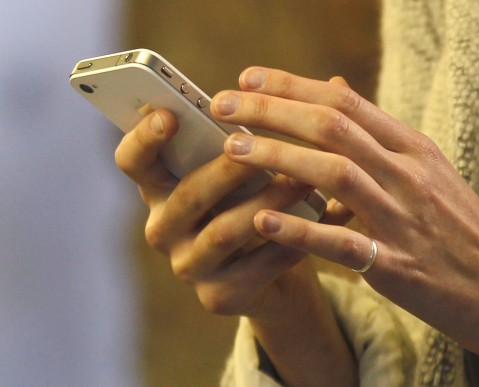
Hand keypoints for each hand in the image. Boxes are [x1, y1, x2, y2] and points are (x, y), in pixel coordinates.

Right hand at [113, 109, 349, 320]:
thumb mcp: (262, 164)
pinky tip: (321, 224)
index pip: (133, 161)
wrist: (277, 272)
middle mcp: (165, 226)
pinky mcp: (219, 297)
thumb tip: (336, 84)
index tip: (169, 115)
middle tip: (259, 146)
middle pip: (187, 194)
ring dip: (268, 203)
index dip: (143, 138)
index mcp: (164, 186)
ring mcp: (189, 265)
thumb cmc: (263, 203)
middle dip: (227, 169)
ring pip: (226, 230)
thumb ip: (282, 127)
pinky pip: (258, 265)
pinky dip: (291, 240)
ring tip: (304, 183)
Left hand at [212, 67, 478, 385]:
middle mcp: (409, 175)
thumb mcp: (428, 169)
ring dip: (280, 158)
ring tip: (234, 150)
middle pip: (333, 127)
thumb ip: (378, 133)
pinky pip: (344, 243)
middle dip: (273, 111)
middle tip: (223, 106)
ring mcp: (405, 219)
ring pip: (336, 174)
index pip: (346, 103)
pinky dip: (302, 230)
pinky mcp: (399, 265)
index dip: (293, 86)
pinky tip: (264, 220)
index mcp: (414, 149)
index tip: (248, 79)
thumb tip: (335, 90)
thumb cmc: (461, 229)